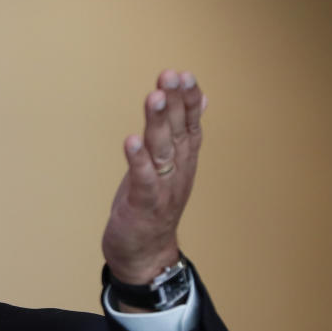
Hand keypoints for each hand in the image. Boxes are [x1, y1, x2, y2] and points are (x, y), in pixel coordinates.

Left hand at [102, 70, 204, 285]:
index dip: (188, 100)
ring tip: (153, 97)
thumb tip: (200, 99)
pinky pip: (143, 180)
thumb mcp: (170, 166)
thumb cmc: (154, 207)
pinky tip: (131, 141)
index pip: (189, 124)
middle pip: (177, 132)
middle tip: (170, 75)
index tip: (185, 74)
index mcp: (183, 161)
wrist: (146, 256)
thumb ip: (181, 132)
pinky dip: (138, 161)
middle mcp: (177, 172)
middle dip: (174, 102)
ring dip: (157, 123)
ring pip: (161, 150)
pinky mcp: (143, 206)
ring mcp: (162, 189)